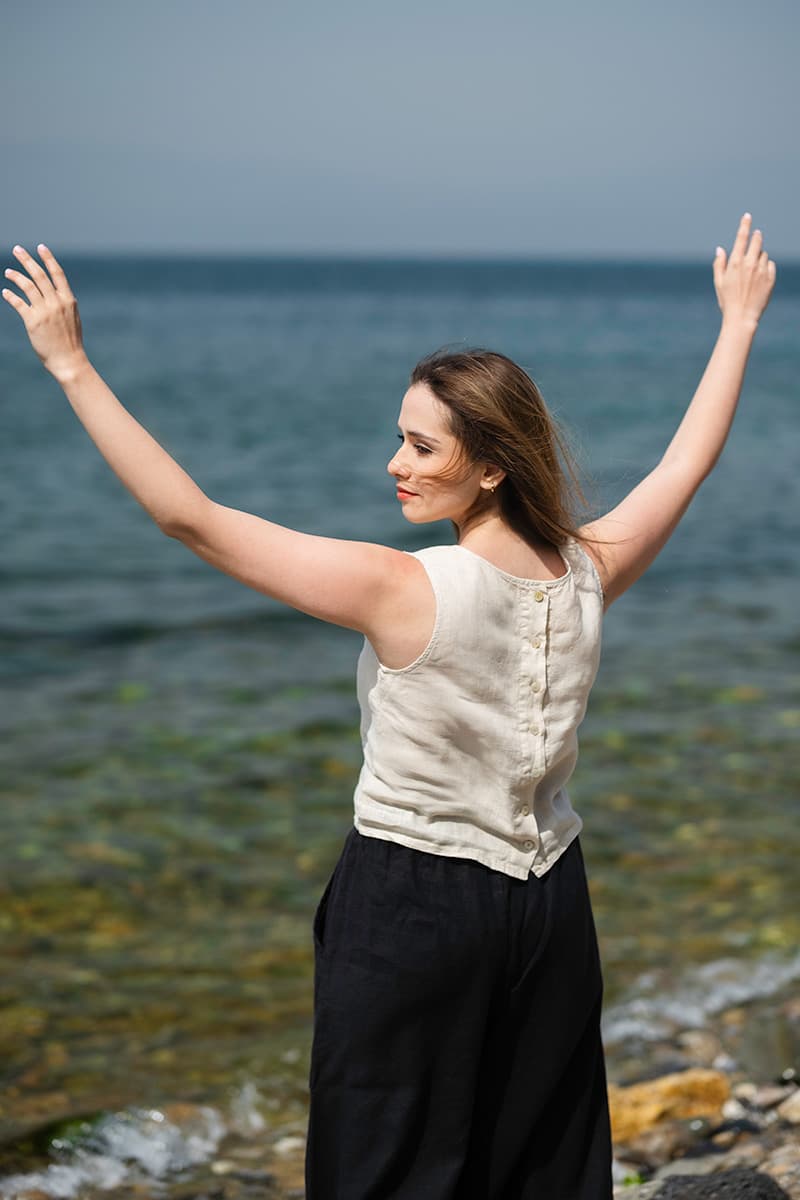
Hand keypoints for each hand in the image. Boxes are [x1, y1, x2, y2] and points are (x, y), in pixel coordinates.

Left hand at [3, 244, 88, 381]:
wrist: (68, 360)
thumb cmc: (70, 341)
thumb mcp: (72, 318)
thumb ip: (63, 304)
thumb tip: (55, 293)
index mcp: (68, 300)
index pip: (58, 274)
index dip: (48, 259)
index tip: (40, 247)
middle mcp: (57, 303)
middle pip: (39, 275)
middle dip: (27, 260)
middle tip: (17, 249)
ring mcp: (45, 311)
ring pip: (28, 286)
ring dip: (16, 276)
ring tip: (8, 272)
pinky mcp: (33, 321)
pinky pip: (19, 303)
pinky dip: (11, 296)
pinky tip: (5, 292)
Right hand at [713, 213, 775, 330]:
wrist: (742, 317)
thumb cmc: (727, 301)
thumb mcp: (719, 282)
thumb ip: (719, 264)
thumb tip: (720, 249)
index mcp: (735, 263)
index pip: (741, 237)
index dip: (745, 225)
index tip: (747, 216)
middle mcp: (750, 264)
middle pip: (757, 241)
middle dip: (756, 237)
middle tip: (755, 237)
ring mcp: (761, 270)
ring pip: (763, 254)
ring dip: (758, 256)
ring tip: (752, 270)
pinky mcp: (770, 278)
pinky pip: (770, 265)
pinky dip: (765, 267)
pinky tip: (759, 278)